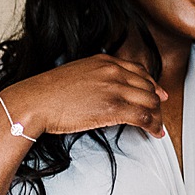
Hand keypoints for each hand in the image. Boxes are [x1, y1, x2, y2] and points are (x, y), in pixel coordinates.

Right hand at [0, 55, 168, 138]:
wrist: (35, 101)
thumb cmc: (49, 93)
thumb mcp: (77, 74)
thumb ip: (96, 77)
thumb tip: (106, 91)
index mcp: (105, 61)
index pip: (139, 71)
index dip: (153, 84)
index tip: (159, 94)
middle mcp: (113, 71)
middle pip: (148, 86)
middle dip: (157, 103)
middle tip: (159, 114)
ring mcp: (115, 88)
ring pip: (150, 101)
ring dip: (157, 116)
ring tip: (157, 127)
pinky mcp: (114, 107)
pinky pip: (144, 116)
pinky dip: (154, 126)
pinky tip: (155, 133)